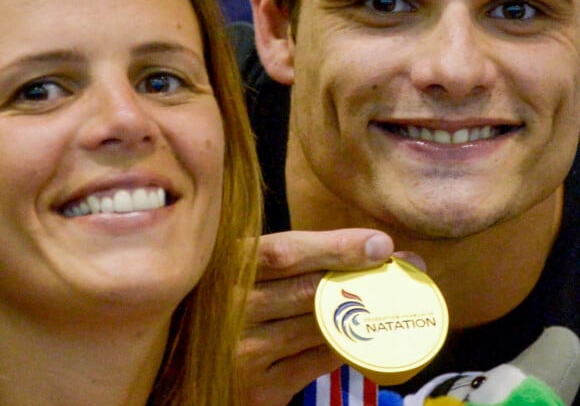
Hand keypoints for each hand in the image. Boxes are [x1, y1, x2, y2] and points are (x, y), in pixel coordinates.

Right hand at [238, 229, 421, 405]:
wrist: (184, 371)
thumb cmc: (225, 307)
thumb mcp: (242, 273)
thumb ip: (285, 261)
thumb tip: (358, 246)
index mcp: (226, 267)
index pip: (285, 253)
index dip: (336, 247)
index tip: (381, 244)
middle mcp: (232, 310)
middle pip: (311, 289)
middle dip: (368, 275)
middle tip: (411, 265)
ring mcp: (245, 352)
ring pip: (322, 326)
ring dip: (369, 310)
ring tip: (402, 295)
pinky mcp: (261, 390)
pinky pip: (320, 360)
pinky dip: (351, 343)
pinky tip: (372, 330)